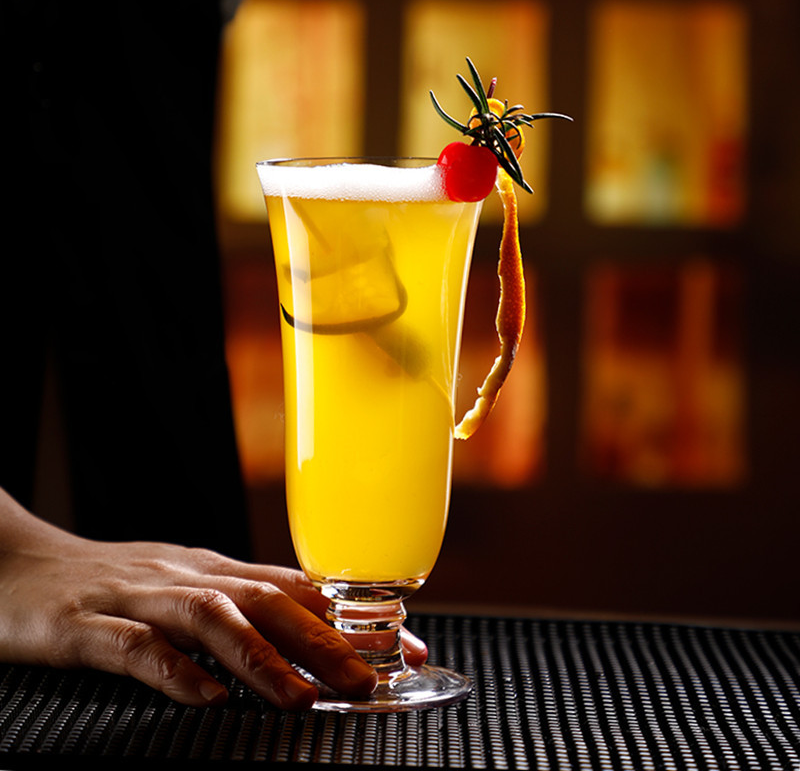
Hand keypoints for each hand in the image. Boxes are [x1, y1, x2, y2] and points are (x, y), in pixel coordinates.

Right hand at [0, 494, 426, 709]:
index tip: (404, 646)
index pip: (298, 588)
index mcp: (215, 571)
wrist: (19, 564)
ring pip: (210, 619)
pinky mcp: (84, 625)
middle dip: (323, 642)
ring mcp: (137, 598)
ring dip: (260, 657)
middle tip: (368, 680)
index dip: (354, 617)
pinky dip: (174, 671)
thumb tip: (315, 629)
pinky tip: (206, 697)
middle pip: (266, 601)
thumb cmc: (113, 581)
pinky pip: (134, 647)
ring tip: (301, 698)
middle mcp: (187, 578)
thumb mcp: (187, 586)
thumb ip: (243, 606)